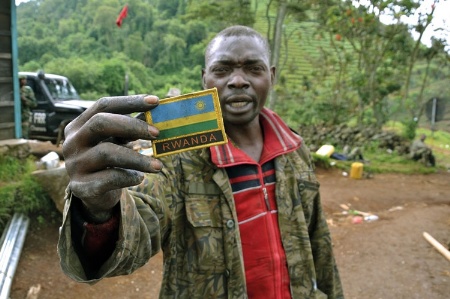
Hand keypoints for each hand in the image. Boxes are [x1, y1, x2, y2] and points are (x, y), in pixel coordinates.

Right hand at [63, 94, 162, 221]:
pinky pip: (108, 178)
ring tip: (158, 166)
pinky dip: (128, 177)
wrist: (94, 194)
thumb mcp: (117, 141)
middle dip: (132, 126)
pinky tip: (140, 178)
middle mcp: (72, 142)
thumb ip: (130, 129)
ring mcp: (74, 164)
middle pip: (100, 123)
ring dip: (137, 158)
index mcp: (79, 125)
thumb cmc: (109, 161)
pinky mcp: (81, 186)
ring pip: (107, 153)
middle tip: (157, 133)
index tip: (155, 101)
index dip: (129, 101)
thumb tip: (156, 115)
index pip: (103, 105)